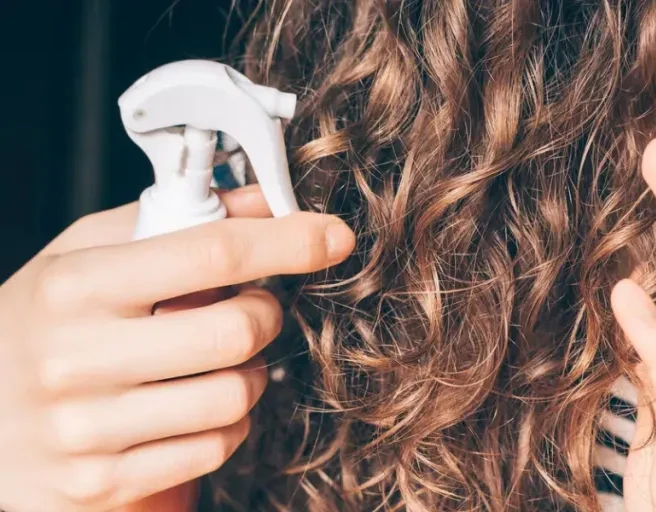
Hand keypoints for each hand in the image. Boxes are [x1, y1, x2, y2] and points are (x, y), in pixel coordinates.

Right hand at [0, 185, 354, 511]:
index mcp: (75, 285)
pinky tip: (195, 406)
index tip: (330, 237)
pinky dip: (226, 424)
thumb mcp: (87, 256)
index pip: (210, 253)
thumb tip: (261, 201)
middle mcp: (75, 357)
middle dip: (264, 315)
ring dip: (249, 375)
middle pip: (236, 331)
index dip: (287, 242)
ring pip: (236, 397)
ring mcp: (88, 428)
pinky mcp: (103, 482)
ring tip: (215, 362)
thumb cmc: (43, 325)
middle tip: (250, 308)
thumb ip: (172, 223)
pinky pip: (215, 447)